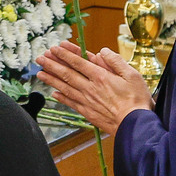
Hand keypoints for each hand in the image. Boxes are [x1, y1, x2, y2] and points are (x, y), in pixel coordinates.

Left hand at [34, 40, 153, 136]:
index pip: (78, 62)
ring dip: (51, 79)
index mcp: (100, 76)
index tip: (54, 48)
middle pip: (67, 74)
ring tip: (39, 73)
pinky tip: (53, 93)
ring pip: (65, 87)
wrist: (135, 126)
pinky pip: (71, 103)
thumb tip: (102, 51)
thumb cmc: (136, 100)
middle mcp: (90, 88)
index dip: (64, 54)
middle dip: (52, 64)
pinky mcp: (87, 112)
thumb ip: (116, 61)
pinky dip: (61, 98)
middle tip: (40, 58)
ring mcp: (87, 101)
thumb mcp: (132, 75)